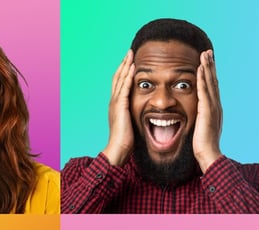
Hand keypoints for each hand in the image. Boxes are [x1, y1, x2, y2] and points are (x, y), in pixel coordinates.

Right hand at [103, 50, 137, 165]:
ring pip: (120, 79)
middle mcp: (114, 101)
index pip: (120, 84)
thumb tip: (145, 114)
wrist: (118, 149)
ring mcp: (116, 103)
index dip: (124, 72)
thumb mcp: (131, 124)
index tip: (131, 61)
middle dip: (124, 64)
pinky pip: (124, 87)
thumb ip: (134, 115)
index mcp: (117, 105)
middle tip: (130, 52)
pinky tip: (133, 68)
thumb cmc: (126, 141)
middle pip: (118, 77)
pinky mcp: (120, 106)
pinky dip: (128, 76)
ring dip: (125, 66)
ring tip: (131, 54)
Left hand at [194, 50, 223, 171]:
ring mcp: (213, 107)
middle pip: (212, 81)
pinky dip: (202, 79)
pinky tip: (200, 69)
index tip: (207, 62)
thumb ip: (199, 119)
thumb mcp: (200, 127)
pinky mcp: (207, 111)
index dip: (209, 74)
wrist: (208, 155)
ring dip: (207, 67)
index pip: (211, 87)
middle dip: (210, 66)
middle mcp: (215, 105)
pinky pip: (204, 91)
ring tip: (204, 54)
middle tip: (207, 52)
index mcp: (213, 109)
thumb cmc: (201, 145)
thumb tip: (194, 116)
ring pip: (210, 83)